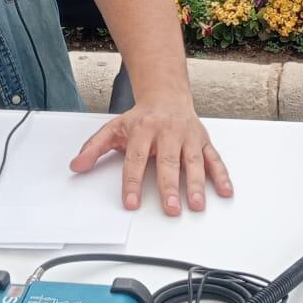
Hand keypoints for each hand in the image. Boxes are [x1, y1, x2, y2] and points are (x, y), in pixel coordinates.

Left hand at [71, 98, 232, 214]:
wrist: (166, 94)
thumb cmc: (141, 118)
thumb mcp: (114, 129)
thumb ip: (94, 148)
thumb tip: (76, 165)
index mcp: (143, 129)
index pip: (136, 159)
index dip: (132, 182)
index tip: (131, 203)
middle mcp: (168, 132)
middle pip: (168, 162)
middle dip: (170, 186)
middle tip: (171, 208)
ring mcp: (188, 136)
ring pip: (194, 161)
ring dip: (197, 184)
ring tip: (197, 205)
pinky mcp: (202, 140)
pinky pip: (214, 158)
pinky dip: (221, 175)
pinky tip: (225, 191)